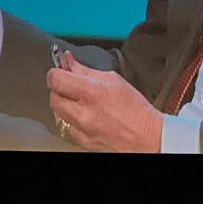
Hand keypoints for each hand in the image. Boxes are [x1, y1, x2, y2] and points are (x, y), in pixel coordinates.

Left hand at [47, 51, 162, 152]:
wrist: (149, 138)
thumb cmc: (137, 111)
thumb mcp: (114, 80)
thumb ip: (87, 71)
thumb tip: (69, 62)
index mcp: (92, 93)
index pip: (56, 79)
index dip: (56, 73)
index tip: (60, 71)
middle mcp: (83, 113)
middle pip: (53, 96)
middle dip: (60, 89)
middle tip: (72, 86)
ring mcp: (82, 130)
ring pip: (57, 112)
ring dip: (65, 104)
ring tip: (82, 102)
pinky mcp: (82, 142)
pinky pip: (67, 126)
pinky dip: (72, 120)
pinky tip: (86, 116)